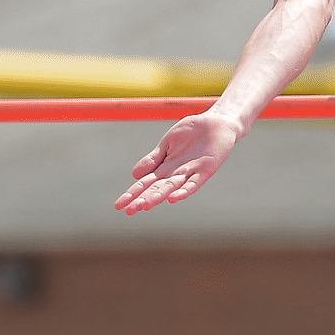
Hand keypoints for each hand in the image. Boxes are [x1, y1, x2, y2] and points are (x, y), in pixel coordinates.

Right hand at [115, 111, 242, 213]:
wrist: (216, 122)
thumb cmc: (191, 132)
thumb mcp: (167, 143)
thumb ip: (153, 159)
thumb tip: (134, 175)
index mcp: (165, 168)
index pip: (145, 183)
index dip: (132, 194)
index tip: (118, 206)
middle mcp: (176, 174)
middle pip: (156, 189)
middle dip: (142, 199)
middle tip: (129, 211)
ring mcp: (190, 172)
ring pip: (172, 188)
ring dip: (158, 197)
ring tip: (145, 206)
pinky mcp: (205, 169)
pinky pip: (194, 183)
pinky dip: (184, 191)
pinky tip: (173, 199)